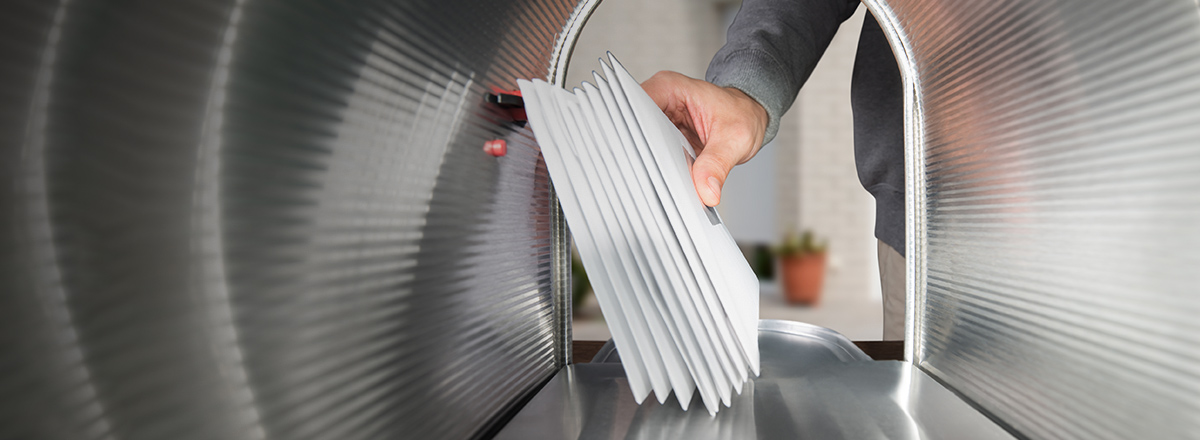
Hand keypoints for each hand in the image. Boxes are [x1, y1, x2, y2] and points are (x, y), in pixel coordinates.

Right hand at [642, 71, 767, 206]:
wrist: (749, 117)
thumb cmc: (743, 115)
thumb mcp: (734, 140)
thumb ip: (717, 164)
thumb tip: (705, 191)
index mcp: (669, 88)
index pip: (635, 110)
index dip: (634, 136)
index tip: (643, 160)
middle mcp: (659, 101)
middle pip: (632, 129)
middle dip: (641, 155)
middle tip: (655, 179)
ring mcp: (658, 119)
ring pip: (638, 144)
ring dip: (648, 163)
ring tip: (662, 180)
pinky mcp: (661, 136)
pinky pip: (651, 153)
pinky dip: (658, 168)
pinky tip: (665, 179)